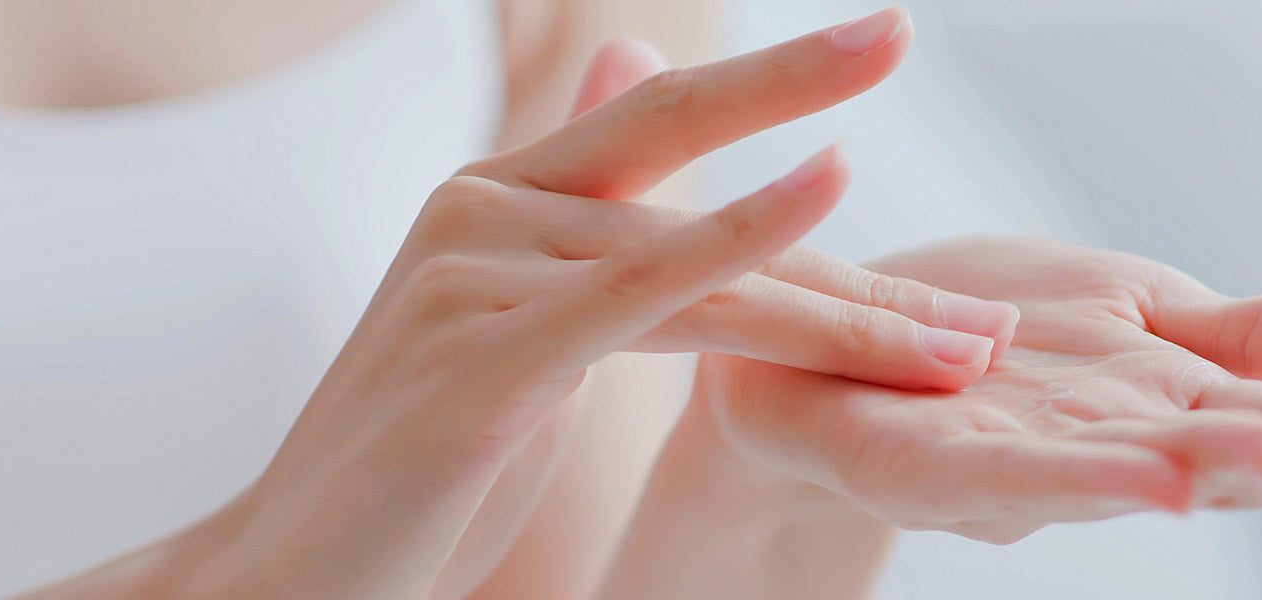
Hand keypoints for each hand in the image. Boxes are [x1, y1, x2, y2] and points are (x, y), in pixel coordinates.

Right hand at [23, 9, 983, 597]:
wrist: (295, 574)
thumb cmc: (426, 469)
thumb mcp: (529, 333)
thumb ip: (600, 232)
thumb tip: (637, 82)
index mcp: (500, 195)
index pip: (668, 120)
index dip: (784, 78)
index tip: (885, 40)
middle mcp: (484, 208)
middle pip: (696, 163)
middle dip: (829, 159)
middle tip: (935, 150)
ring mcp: (475, 273)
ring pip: (703, 265)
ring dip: (850, 311)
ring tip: (965, 344)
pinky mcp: (482, 358)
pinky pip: (645, 294)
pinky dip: (745, 244)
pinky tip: (829, 186)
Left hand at [698, 236, 1261, 542]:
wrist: (812, 338)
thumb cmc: (978, 330)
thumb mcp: (1130, 311)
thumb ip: (1246, 336)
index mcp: (1150, 404)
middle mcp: (1091, 449)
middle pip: (1206, 455)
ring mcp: (1005, 464)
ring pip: (1113, 472)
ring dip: (1202, 467)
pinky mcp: (913, 463)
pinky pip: (991, 475)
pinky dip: (1071, 476)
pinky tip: (1144, 473)